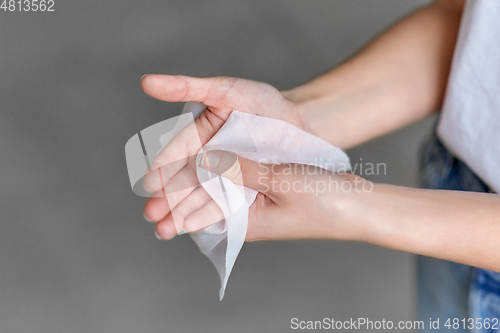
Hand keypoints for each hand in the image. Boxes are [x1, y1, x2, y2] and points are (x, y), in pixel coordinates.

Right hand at [141, 75, 304, 238]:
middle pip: (184, 179)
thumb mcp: (224, 90)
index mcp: (199, 136)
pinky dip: (206, 216)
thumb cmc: (262, 103)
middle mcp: (207, 158)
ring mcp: (224, 177)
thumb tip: (146, 82)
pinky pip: (222, 204)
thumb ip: (186, 87)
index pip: (177, 153)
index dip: (163, 168)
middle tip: (151, 214)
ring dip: (180, 213)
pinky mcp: (241, 192)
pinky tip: (190, 229)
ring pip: (199, 195)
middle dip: (166, 198)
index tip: (150, 183)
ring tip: (164, 230)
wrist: (300, 122)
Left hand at [171, 150, 368, 241]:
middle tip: (148, 193)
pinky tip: (205, 158)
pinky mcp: (266, 187)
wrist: (357, 205)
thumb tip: (208, 157)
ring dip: (195, 183)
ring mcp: (258, 201)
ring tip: (167, 178)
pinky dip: (220, 168)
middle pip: (206, 204)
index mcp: (248, 222)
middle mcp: (248, 215)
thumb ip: (244, 168)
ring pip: (219, 190)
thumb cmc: (326, 202)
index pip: (203, 215)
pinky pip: (236, 178)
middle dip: (178, 199)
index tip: (152, 199)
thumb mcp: (282, 182)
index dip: (177, 206)